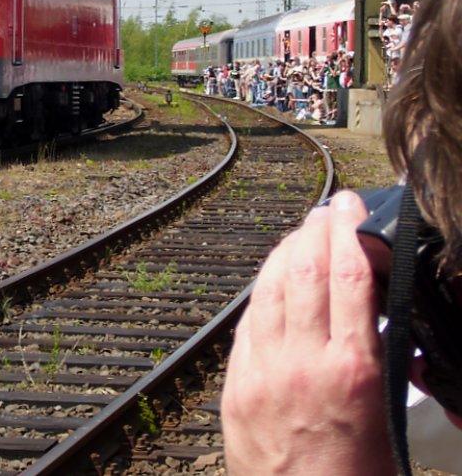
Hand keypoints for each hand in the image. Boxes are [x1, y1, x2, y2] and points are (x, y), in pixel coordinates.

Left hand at [221, 191, 393, 474]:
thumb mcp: (389, 420)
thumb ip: (382, 364)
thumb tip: (378, 321)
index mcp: (354, 371)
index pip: (350, 277)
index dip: (349, 231)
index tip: (351, 206)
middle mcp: (304, 361)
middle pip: (306, 271)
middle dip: (316, 230)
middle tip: (327, 210)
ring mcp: (263, 371)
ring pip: (270, 289)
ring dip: (285, 252)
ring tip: (300, 233)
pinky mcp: (236, 385)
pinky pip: (248, 322)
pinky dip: (262, 292)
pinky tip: (272, 281)